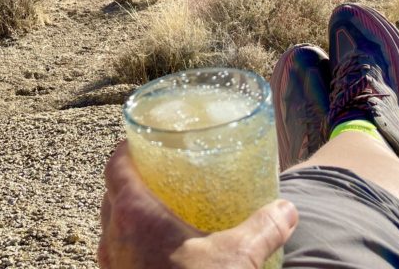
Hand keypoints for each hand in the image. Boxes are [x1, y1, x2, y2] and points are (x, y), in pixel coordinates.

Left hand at [98, 141, 297, 268]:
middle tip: (159, 173)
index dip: (126, 149)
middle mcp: (113, 238)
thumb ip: (263, 228)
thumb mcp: (238, 259)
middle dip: (132, 181)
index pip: (115, 165)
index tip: (141, 141)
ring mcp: (111, 267)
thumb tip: (287, 210)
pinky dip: (132, 247)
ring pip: (112, 229)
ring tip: (161, 213)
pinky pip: (118, 257)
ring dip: (129, 216)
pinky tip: (160, 254)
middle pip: (111, 195)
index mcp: (133, 215)